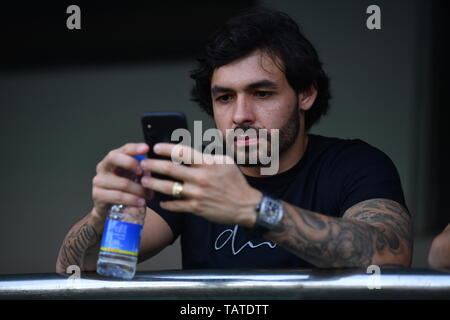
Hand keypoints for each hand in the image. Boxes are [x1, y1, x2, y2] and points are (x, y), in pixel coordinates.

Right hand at [91, 143, 151, 219]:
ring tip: (148, 196)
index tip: (146, 148)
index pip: (123, 149)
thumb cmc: (125, 189)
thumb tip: (151, 168)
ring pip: (122, 182)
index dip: (134, 148)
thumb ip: (142, 170)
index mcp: (113, 159)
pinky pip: (118, 196)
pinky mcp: (98, 194)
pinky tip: (140, 202)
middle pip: (114, 158)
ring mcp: (99, 180)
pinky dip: (132, 200)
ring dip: (139, 190)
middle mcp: (103, 167)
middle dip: (131, 163)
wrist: (109, 208)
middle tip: (144, 174)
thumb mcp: (134, 177)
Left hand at [140, 143, 261, 227]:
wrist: (245, 205)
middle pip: (170, 169)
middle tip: (143, 164)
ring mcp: (197, 194)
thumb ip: (207, 157)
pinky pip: (175, 205)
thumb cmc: (235, 183)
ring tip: (144, 181)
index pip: (182, 152)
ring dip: (154, 183)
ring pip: (169, 188)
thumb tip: (190, 153)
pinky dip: (166, 203)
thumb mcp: (225, 162)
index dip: (166, 149)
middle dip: (153, 165)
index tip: (155, 148)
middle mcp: (201, 178)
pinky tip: (160, 200)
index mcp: (207, 164)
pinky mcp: (196, 208)